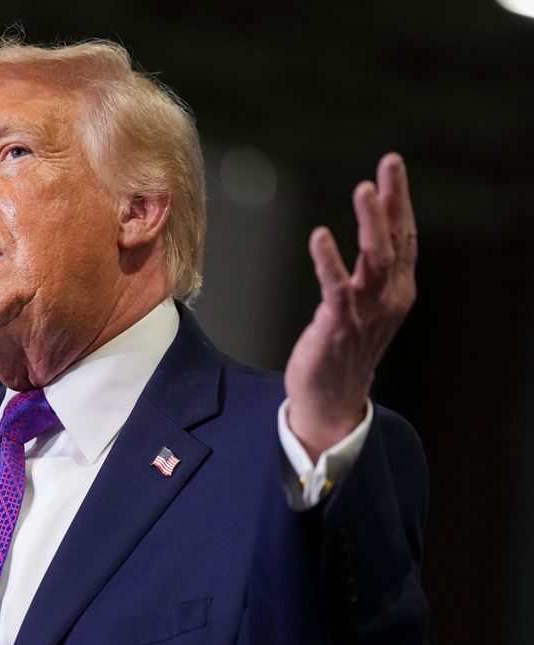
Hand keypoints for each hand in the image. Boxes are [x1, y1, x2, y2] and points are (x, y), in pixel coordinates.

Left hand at [284, 153, 416, 460]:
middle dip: (392, 201)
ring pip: (374, 261)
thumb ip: (372, 270)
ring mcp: (366, 314)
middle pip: (395, 241)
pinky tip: (320, 235)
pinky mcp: (339, 327)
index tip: (393, 166)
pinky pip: (336, 288)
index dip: (400, 200)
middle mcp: (388, 299)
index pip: (404, 237)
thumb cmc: (344, 349)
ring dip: (370, 223)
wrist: (331, 399)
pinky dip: (329, 261)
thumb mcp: (366, 304)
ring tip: (364, 190)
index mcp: (397, 290)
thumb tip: (376, 231)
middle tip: (388, 166)